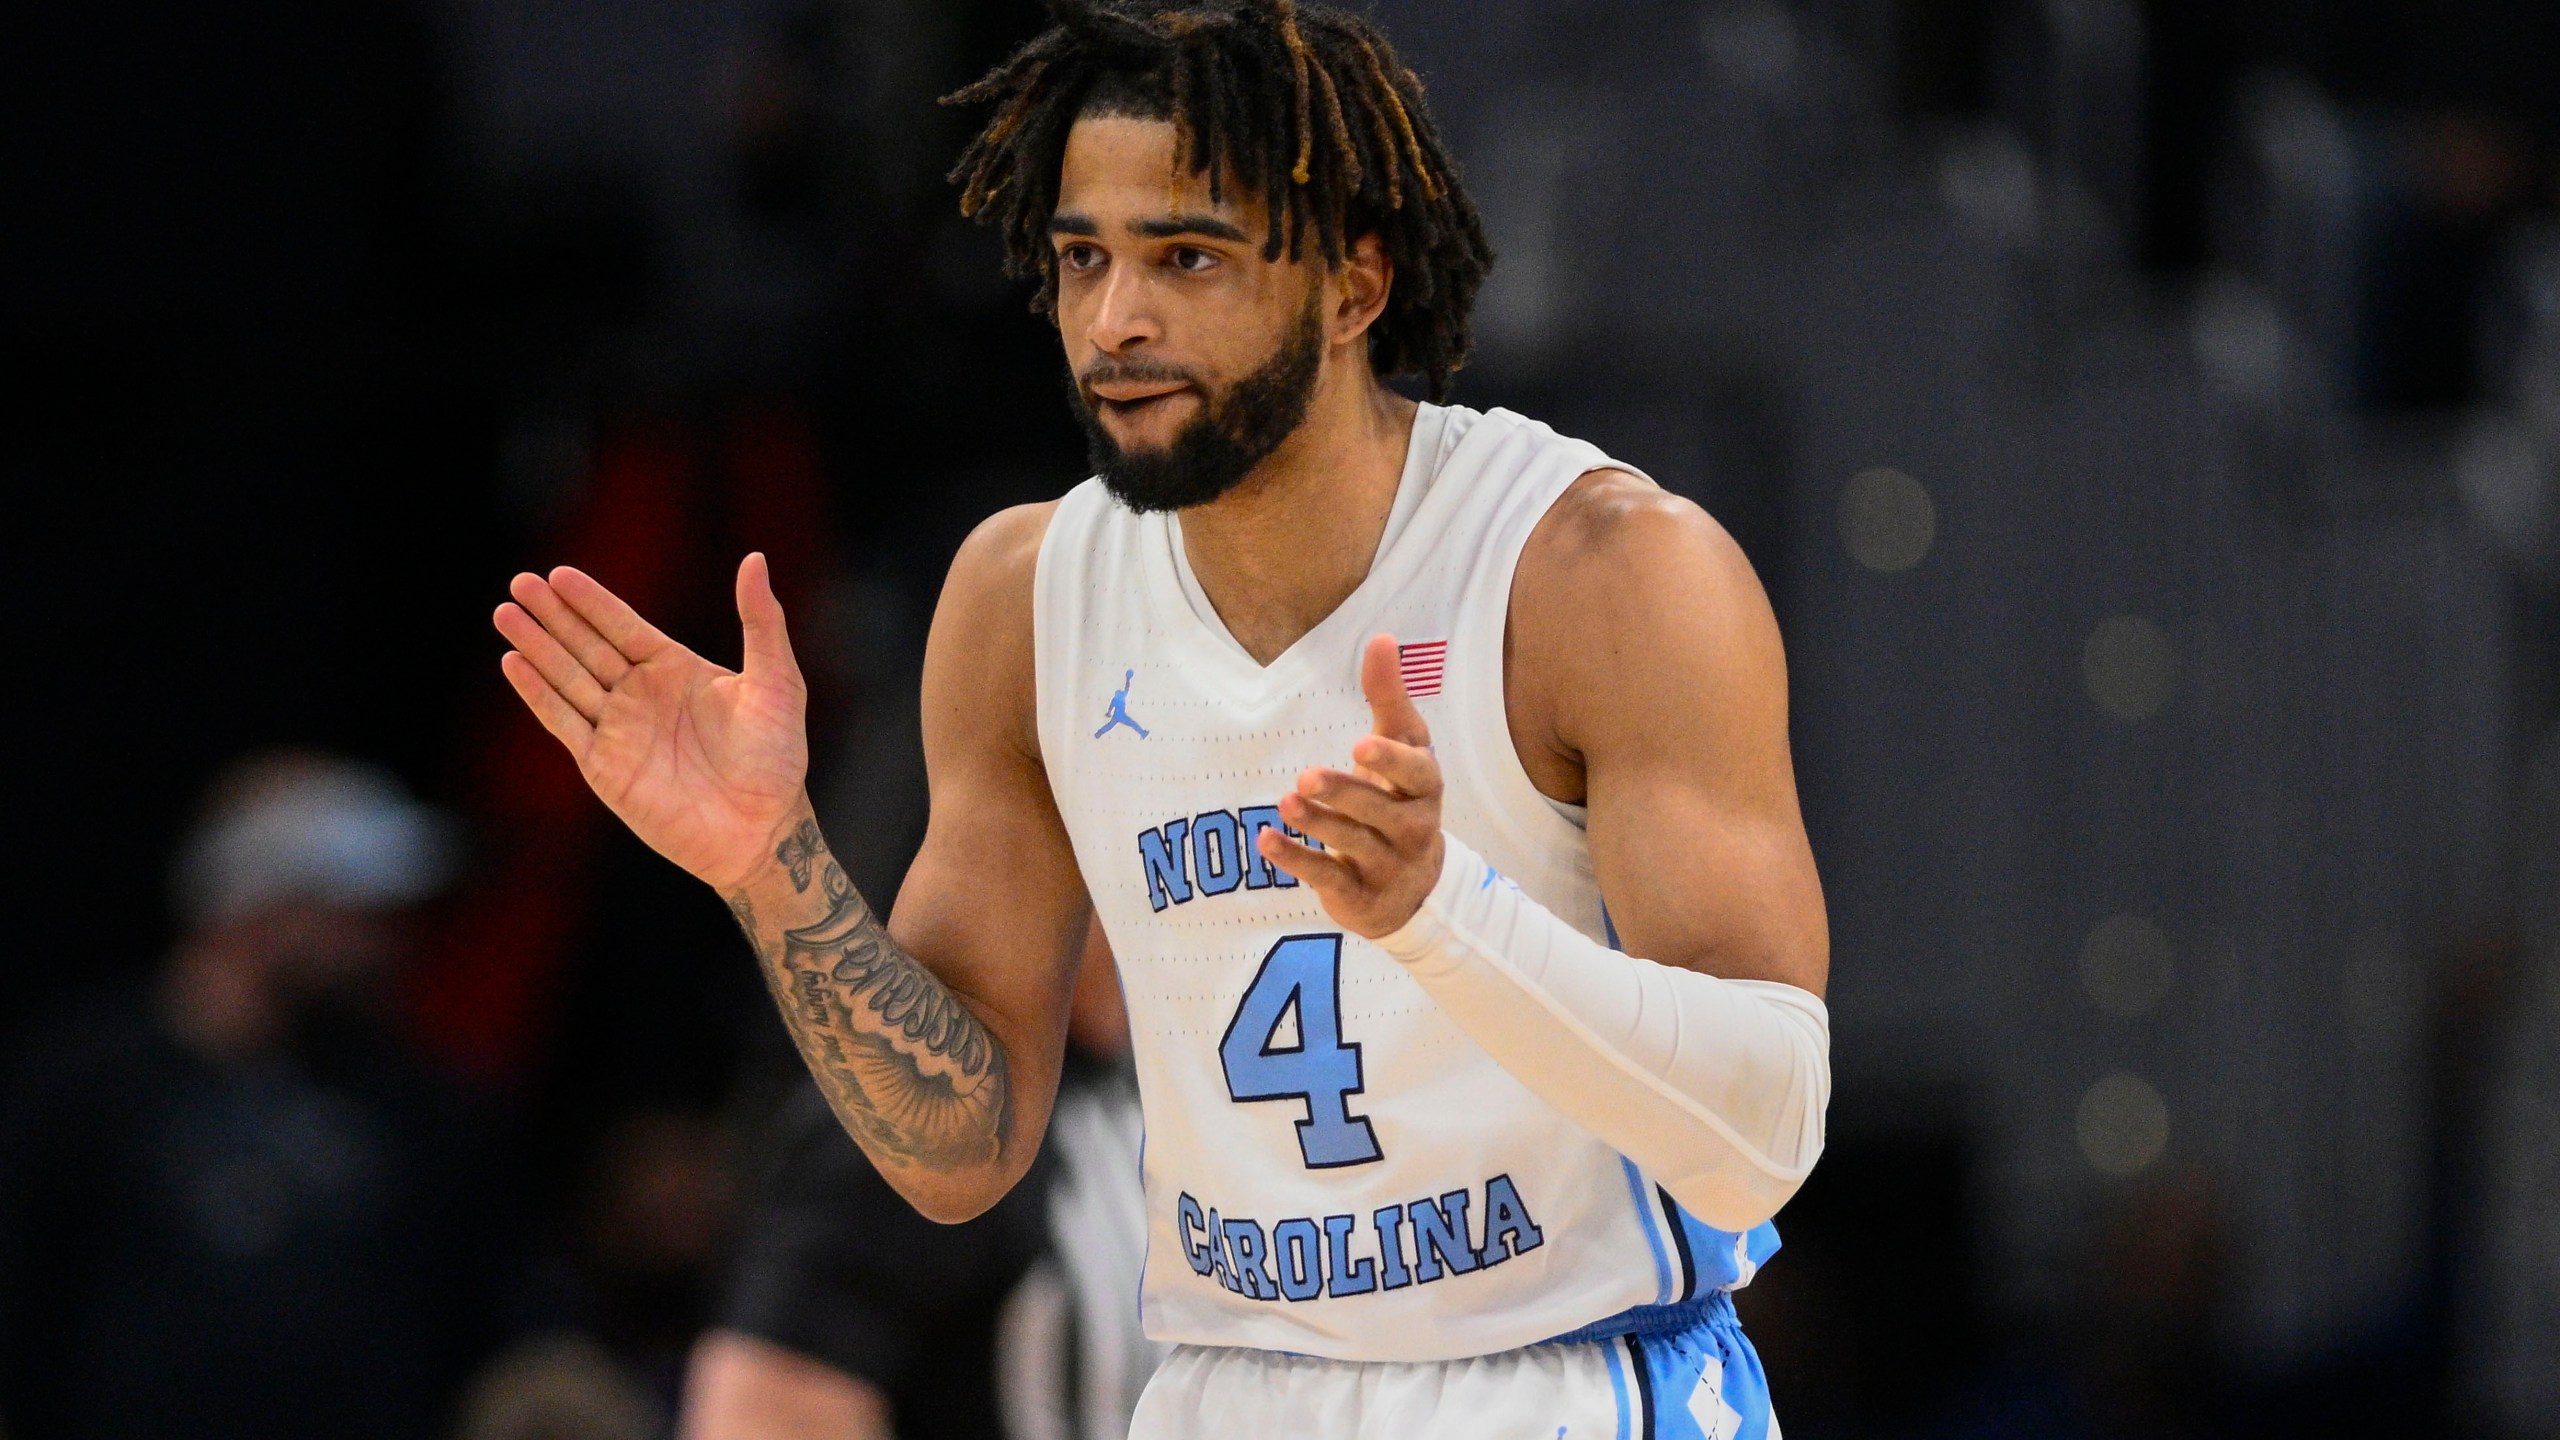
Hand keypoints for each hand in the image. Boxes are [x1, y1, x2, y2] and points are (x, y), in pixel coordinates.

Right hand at [493, 554, 809, 892]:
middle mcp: (640, 695)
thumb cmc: (777, 757)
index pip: (623, 626)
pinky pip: (564, 723)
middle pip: (587, 646)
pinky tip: (514, 664)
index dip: (592, 602)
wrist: (763, 828)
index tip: (559, 574)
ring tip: (506, 614)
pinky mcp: (604, 766)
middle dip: (553, 616)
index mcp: (675, 670)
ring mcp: (619, 730)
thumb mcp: (777, 681)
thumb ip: (761, 622)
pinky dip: (539, 694)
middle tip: (520, 583)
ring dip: (537, 647)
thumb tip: (755, 560)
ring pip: (568, 679)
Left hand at [1258, 634, 1445, 937]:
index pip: (1416, 773)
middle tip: (1307, 776)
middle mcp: (1413, 829)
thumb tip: (1381, 637)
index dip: (1391, 761)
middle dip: (1345, 793)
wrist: (1413, 888)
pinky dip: (1296, 860)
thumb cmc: (1401, 798)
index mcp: (1424, 789)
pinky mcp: (1359, 894)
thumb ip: (1389, 696)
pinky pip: (1328, 877)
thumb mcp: (1401, 748)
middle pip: (1381, 811)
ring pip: (1354, 844)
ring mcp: (1388, 865)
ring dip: (1320, 824)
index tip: (1359, 744)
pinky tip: (1265, 840)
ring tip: (1287, 802)